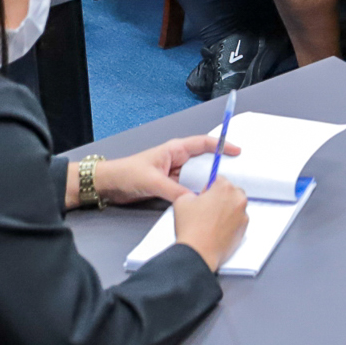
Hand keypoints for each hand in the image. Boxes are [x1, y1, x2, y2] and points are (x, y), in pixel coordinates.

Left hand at [94, 133, 240, 205]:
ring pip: (197, 176)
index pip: (204, 144)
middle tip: (234, 175)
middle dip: (219, 167)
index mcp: (175, 149)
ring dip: (206, 183)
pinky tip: (202, 200)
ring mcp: (174, 173)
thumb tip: (194, 200)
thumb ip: (174, 191)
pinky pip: (188, 188)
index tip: (237, 151)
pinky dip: (196, 193)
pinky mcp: (169, 186)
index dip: (222, 146)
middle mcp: (177, 160)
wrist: (108, 185)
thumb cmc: (127, 173)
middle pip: (204, 161)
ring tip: (221, 190)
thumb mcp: (153, 181)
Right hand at [172, 180, 249, 269]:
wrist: (198, 253)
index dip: (208, 188)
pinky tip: (217, 230)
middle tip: (206, 209)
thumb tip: (196, 196)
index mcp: (224, 188)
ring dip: (226, 210)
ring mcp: (243, 215)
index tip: (204, 196)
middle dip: (220, 198)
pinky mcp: (244, 229)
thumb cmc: (192, 229)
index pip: (218, 179)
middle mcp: (238, 199)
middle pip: (230, 191)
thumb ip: (192, 193)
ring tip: (210, 222)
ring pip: (235, 206)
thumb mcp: (182, 201)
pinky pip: (238, 221)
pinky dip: (230, 223)